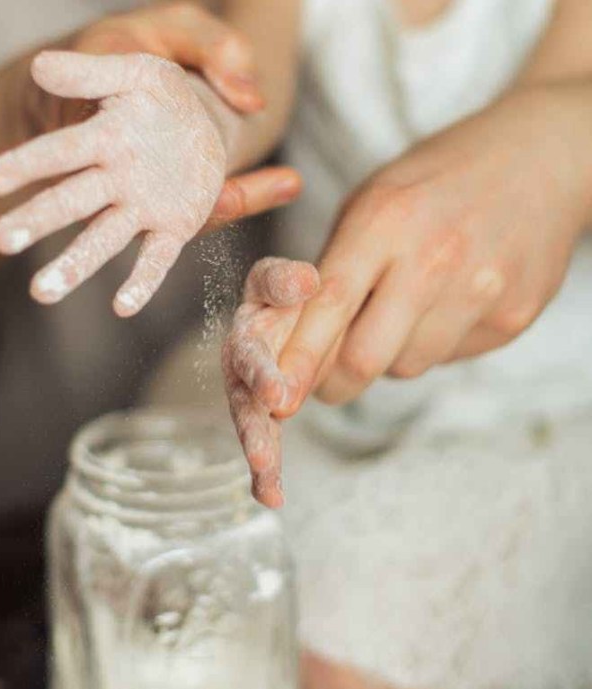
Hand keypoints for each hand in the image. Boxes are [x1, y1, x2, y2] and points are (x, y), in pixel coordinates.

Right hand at [0, 4, 301, 312]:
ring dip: (74, 263)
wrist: (199, 112)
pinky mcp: (172, 227)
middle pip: (71, 200)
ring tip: (42, 293)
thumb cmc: (162, 83)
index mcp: (106, 133)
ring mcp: (142, 206)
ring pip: (102, 236)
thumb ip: (97, 67)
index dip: (27, 163)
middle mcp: (116, 176)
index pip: (59, 149)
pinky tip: (122, 307)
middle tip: (0, 240)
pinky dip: (142, 280)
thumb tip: (40, 65)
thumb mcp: (140, 57)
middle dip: (36, 219)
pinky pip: (154, 258)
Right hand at [223, 258, 318, 506]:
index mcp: (246, 331)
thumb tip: (306, 279)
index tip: (278, 399)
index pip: (251, 351)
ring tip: (269, 487)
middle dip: (254, 428)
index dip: (262, 373)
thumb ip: (284, 280)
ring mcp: (250, 394)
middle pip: (244, 400)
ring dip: (259, 454)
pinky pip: (265, 444)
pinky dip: (266, 474)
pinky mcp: (263, 415)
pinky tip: (272, 499)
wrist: (282, 307)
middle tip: (264, 456)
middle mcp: (241, 367)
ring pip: (252, 427)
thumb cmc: (282, 292)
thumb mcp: (280, 279)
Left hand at [273, 84, 591, 409]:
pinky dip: (431, 345)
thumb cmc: (436, 183)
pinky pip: (447, 358)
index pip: (330, 305)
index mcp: (387, 220)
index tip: (277, 400)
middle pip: (366, 358)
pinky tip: (446, 305)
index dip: (298, 359)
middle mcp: (435, 257)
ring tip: (402, 312)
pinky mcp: (515, 316)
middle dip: (333, 384)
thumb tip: (293, 341)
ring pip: (406, 367)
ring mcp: (482, 289)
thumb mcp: (372, 202)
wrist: (541, 159)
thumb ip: (333, 270)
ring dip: (387, 357)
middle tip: (324, 382)